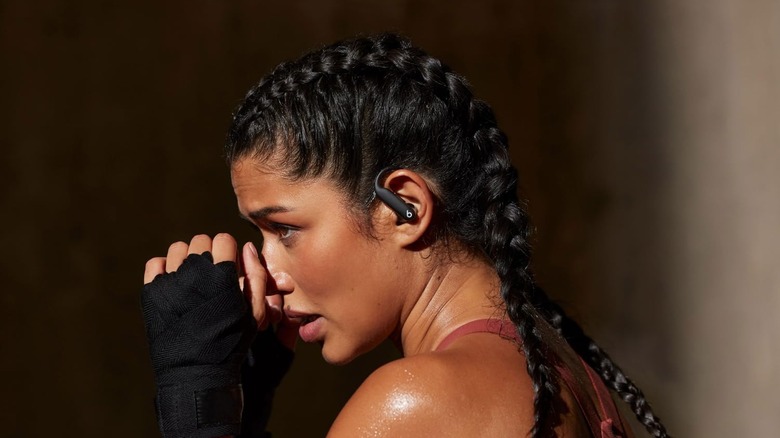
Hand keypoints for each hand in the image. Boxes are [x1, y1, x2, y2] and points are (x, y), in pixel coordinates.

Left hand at [142, 233, 255, 437]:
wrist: (196, 372)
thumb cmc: (231, 341)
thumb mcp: (254, 312)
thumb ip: (256, 277)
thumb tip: (247, 248)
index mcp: (221, 275)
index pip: (224, 239)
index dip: (229, 250)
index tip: (229, 265)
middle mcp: (194, 273)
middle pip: (200, 240)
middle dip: (209, 252)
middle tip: (211, 274)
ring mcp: (170, 281)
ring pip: (177, 249)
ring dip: (187, 259)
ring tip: (192, 279)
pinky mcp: (151, 292)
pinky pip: (155, 263)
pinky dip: (164, 268)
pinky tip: (174, 283)